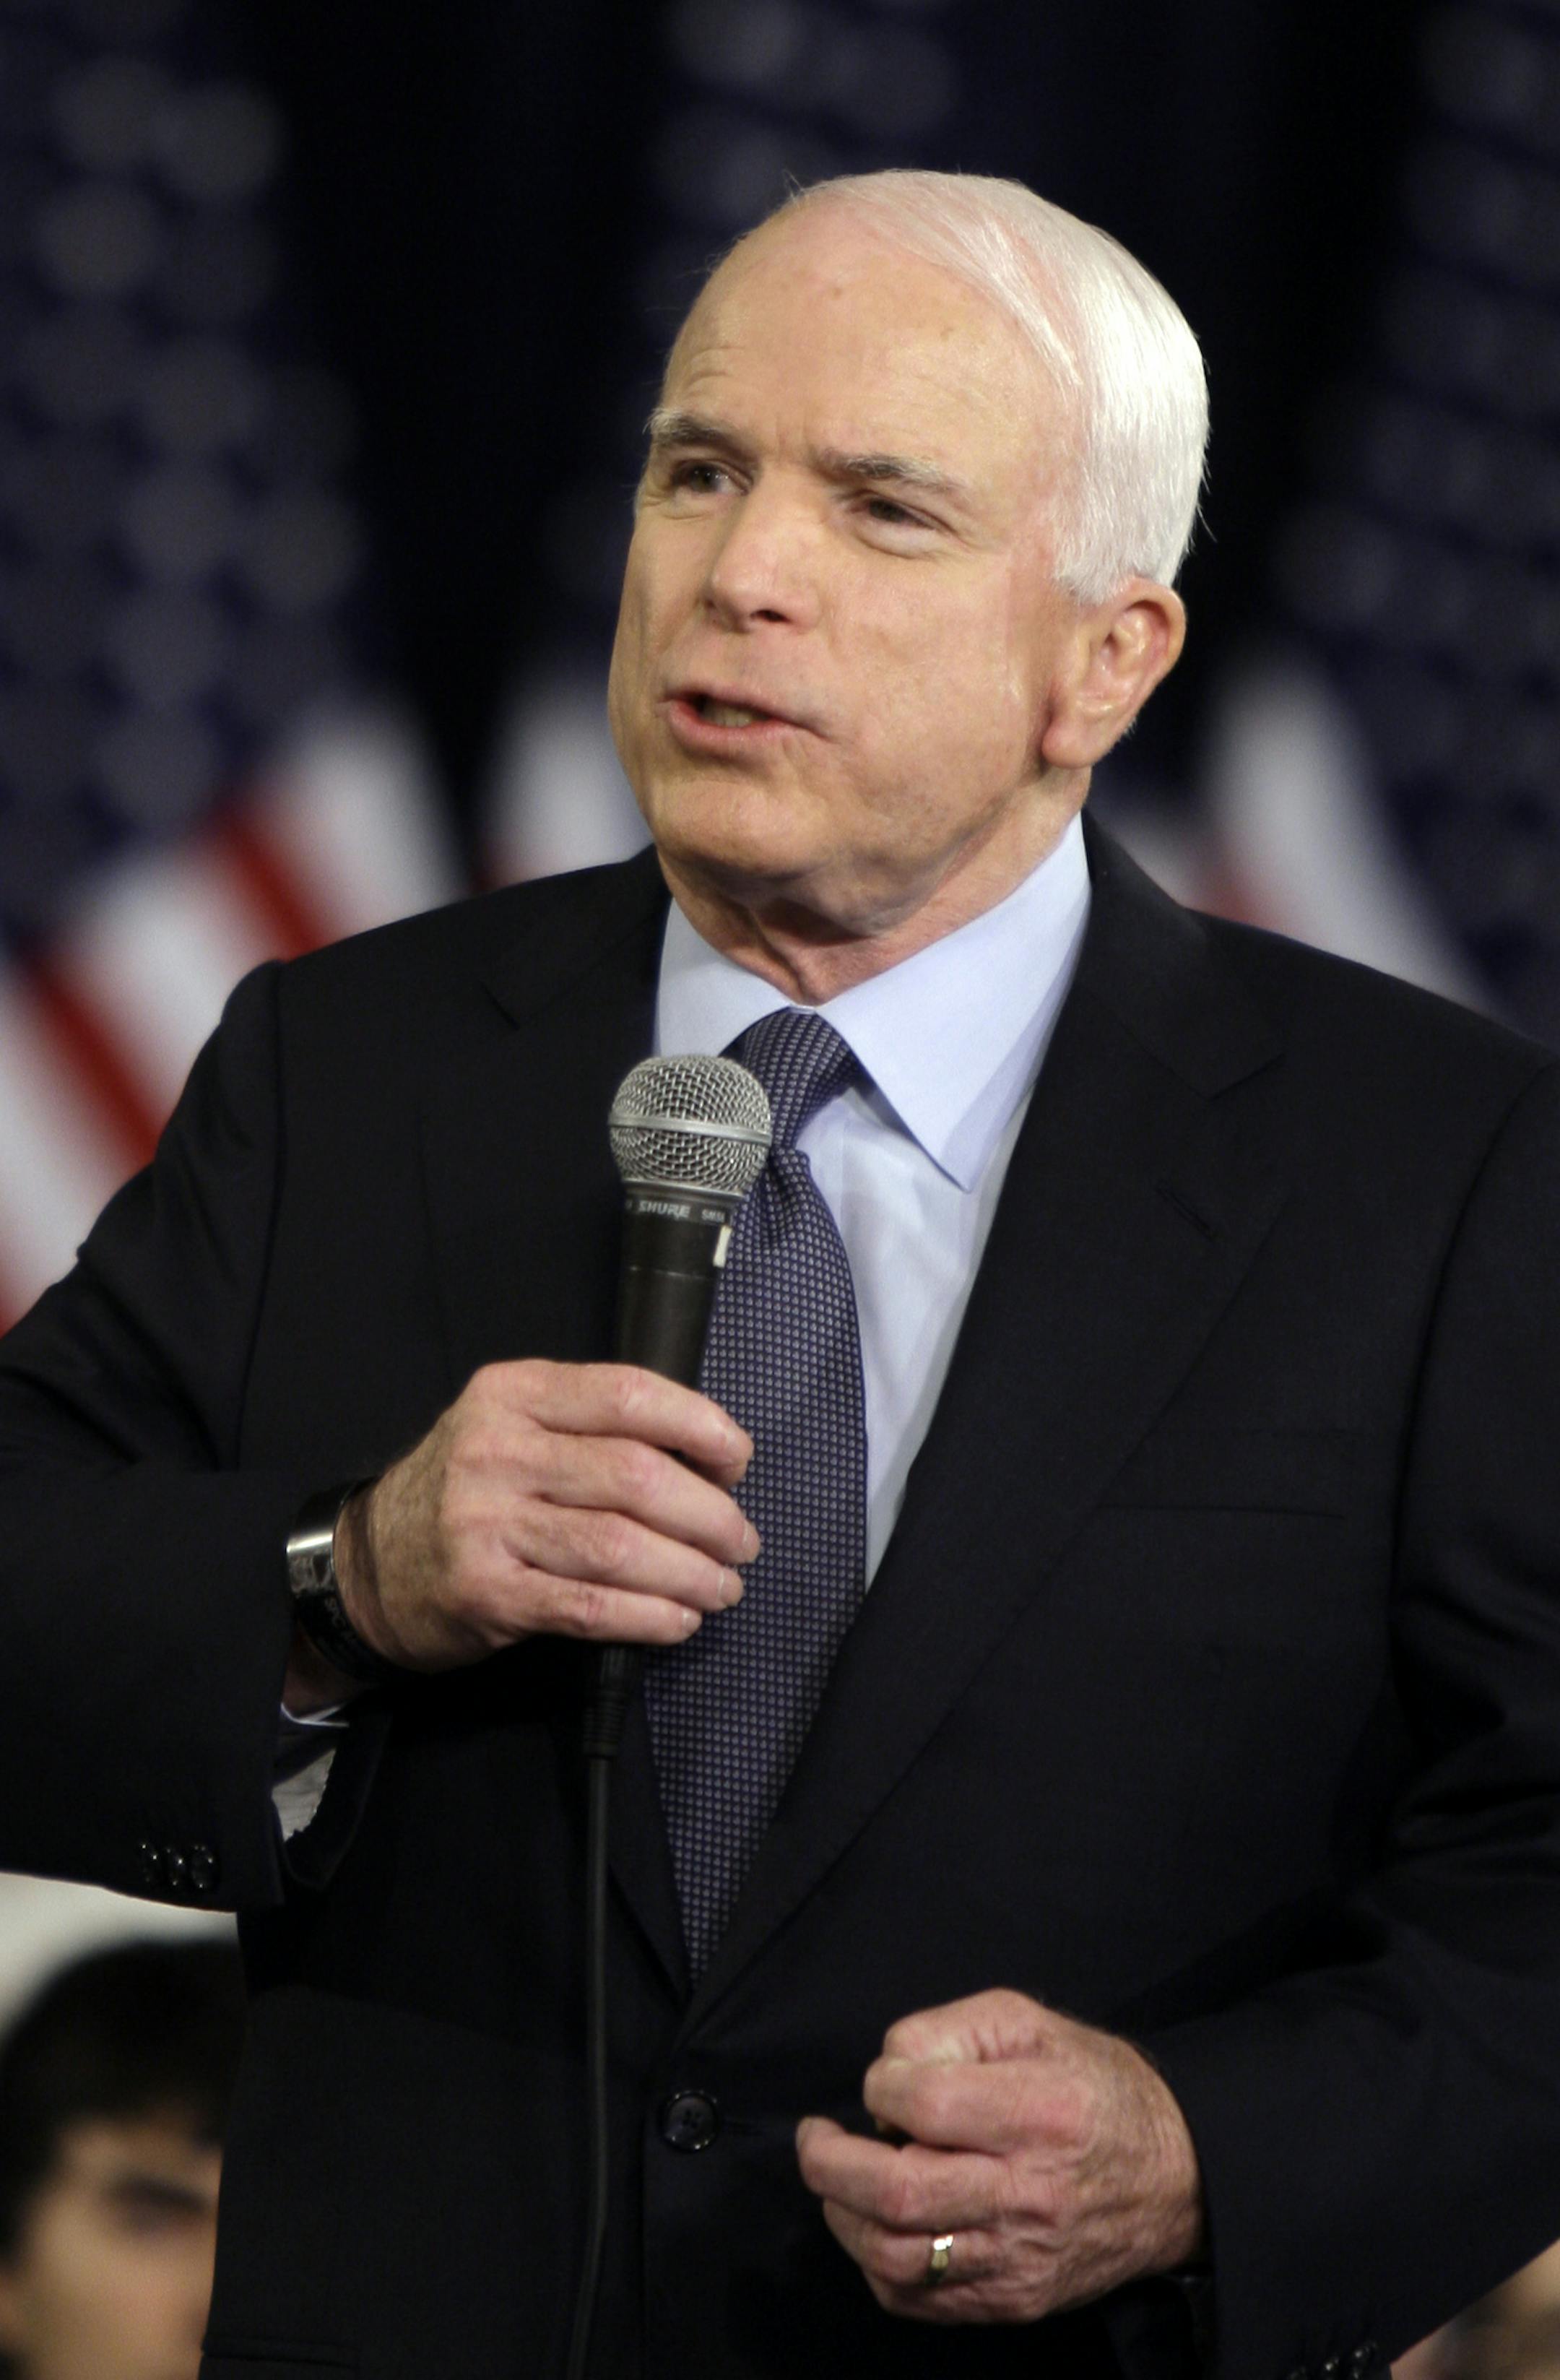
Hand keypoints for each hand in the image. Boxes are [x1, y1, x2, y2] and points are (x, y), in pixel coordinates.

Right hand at [331, 1360, 756, 1672]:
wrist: (370, 1565)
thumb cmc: (467, 1491)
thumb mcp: (513, 1427)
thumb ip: (593, 1428)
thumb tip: (708, 1458)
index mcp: (514, 1394)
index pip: (627, 1394)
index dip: (699, 1425)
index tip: (738, 1459)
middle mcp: (497, 1451)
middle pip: (635, 1476)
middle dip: (708, 1514)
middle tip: (741, 1541)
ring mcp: (486, 1523)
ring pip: (619, 1545)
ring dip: (689, 1572)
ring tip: (722, 1586)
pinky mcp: (486, 1592)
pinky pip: (588, 1606)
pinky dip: (647, 1616)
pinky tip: (678, 1620)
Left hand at [796, 1988, 1203, 2325]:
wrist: (1176, 2177)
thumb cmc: (1094, 2087)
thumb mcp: (1031, 2023)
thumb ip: (950, 2029)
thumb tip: (889, 2068)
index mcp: (1039, 2112)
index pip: (926, 2106)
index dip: (881, 2087)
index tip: (884, 2081)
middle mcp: (1030, 2193)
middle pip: (899, 2193)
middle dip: (830, 2164)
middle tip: (816, 2138)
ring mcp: (1020, 2259)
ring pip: (898, 2257)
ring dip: (844, 2216)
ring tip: (838, 2181)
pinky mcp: (1014, 2300)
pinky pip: (919, 2300)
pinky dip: (877, 2264)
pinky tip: (876, 2225)